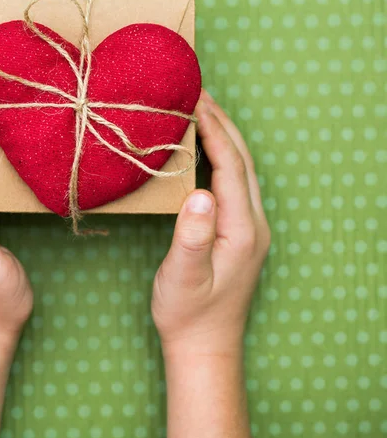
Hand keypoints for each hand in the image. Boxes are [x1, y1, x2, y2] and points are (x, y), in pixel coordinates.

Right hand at [152, 88, 270, 355]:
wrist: (205, 344)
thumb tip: (199, 192)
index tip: (195, 101)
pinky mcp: (239, 233)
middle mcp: (253, 224)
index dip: (214, 131)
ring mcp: (249, 228)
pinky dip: (221, 158)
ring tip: (202, 112)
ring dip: (224, 137)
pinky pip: (234, 183)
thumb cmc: (188, 312)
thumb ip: (192, 236)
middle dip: (222, 124)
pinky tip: (204, 153)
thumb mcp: (183, 277)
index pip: (231, 167)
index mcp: (241, 229)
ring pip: (241, 170)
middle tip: (199, 93)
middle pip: (243, 161)